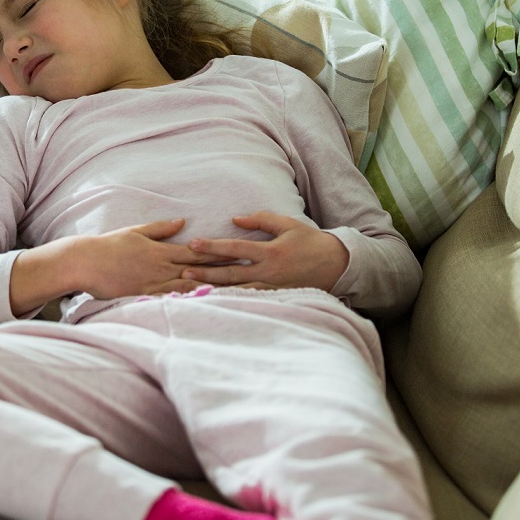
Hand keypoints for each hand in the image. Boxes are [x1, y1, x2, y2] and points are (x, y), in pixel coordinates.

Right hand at [73, 219, 232, 299]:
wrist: (85, 262)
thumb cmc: (109, 246)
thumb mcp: (136, 232)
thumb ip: (161, 229)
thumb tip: (182, 222)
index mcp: (161, 251)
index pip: (197, 252)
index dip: (219, 252)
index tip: (239, 252)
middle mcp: (161, 267)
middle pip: (198, 270)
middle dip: (223, 270)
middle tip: (246, 272)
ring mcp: (153, 284)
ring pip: (188, 286)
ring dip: (210, 288)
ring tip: (233, 291)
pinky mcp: (144, 296)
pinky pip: (170, 301)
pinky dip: (188, 303)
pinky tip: (203, 306)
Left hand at [182, 211, 348, 292]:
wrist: (336, 265)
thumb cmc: (309, 241)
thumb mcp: (288, 224)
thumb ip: (261, 220)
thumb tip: (235, 219)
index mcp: (270, 251)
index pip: (236, 249)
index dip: (213, 246)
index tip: (193, 244)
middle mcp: (268, 272)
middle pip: (231, 273)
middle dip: (206, 273)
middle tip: (183, 272)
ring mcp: (271, 287)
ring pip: (237, 290)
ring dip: (214, 289)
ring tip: (192, 289)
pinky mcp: (274, 297)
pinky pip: (248, 299)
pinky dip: (230, 300)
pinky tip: (214, 300)